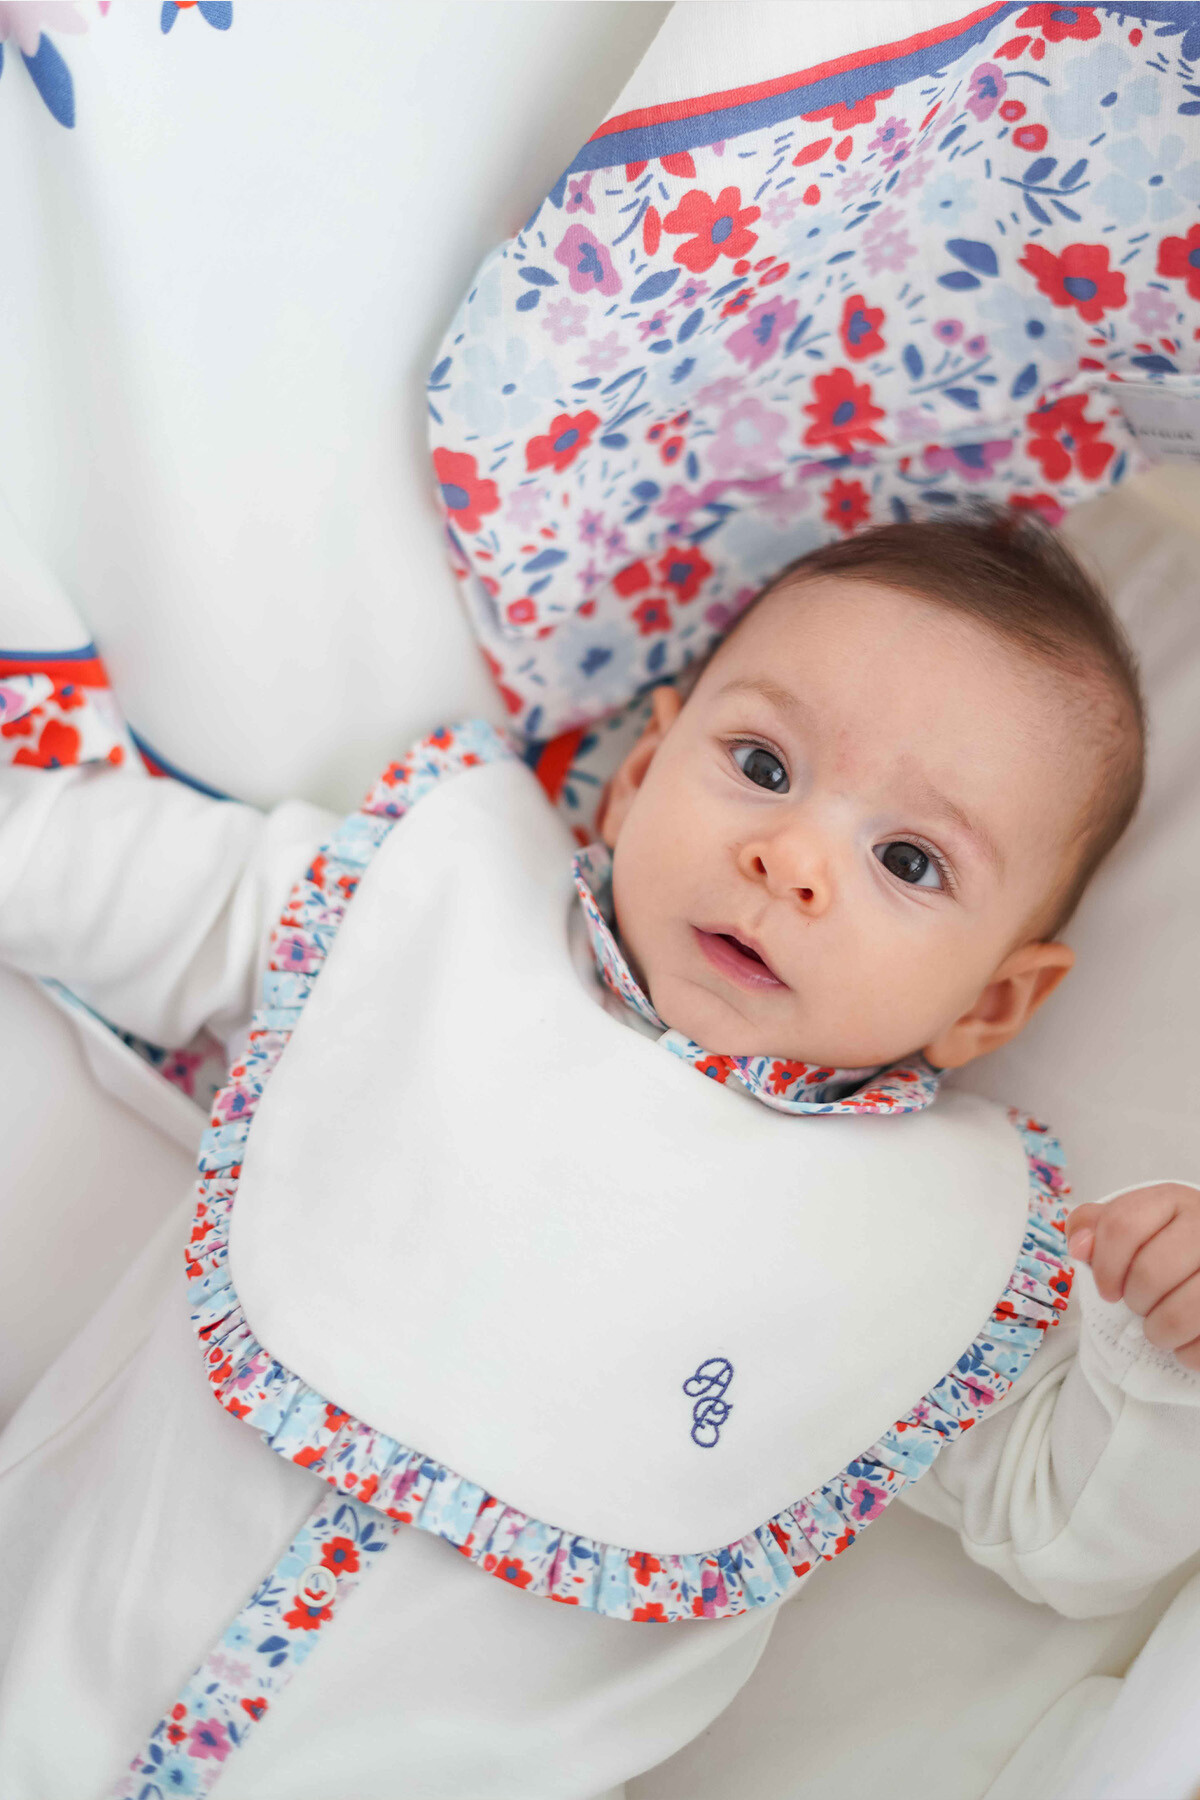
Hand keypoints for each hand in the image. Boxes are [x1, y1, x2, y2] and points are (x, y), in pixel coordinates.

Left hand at [1066, 1184, 1199, 1370]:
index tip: (1108, 1290)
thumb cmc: (1163, 1247)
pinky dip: (1189, 1354)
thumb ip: (1093, 1227)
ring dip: (1160, 1332)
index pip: (1122, 1226)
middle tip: (1141, 1306)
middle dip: (1135, 1301)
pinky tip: (1186, 1344)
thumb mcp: (1129, 1226)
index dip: (1104, 1266)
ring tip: (1159, 1329)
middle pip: (1150, 1273)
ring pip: (1181, 1312)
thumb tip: (1080, 1246)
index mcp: (1173, 1200)